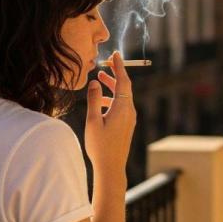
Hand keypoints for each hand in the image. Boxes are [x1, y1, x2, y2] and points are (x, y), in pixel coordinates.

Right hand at [85, 51, 136, 179]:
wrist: (111, 167)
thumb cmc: (100, 146)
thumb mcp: (93, 121)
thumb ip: (94, 99)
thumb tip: (95, 82)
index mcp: (122, 108)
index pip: (123, 81)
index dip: (119, 66)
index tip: (116, 54)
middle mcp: (129, 111)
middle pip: (125, 87)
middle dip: (116, 74)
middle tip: (106, 63)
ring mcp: (130, 119)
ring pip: (123, 96)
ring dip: (112, 87)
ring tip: (100, 79)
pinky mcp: (127, 125)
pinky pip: (122, 106)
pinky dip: (113, 98)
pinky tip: (100, 102)